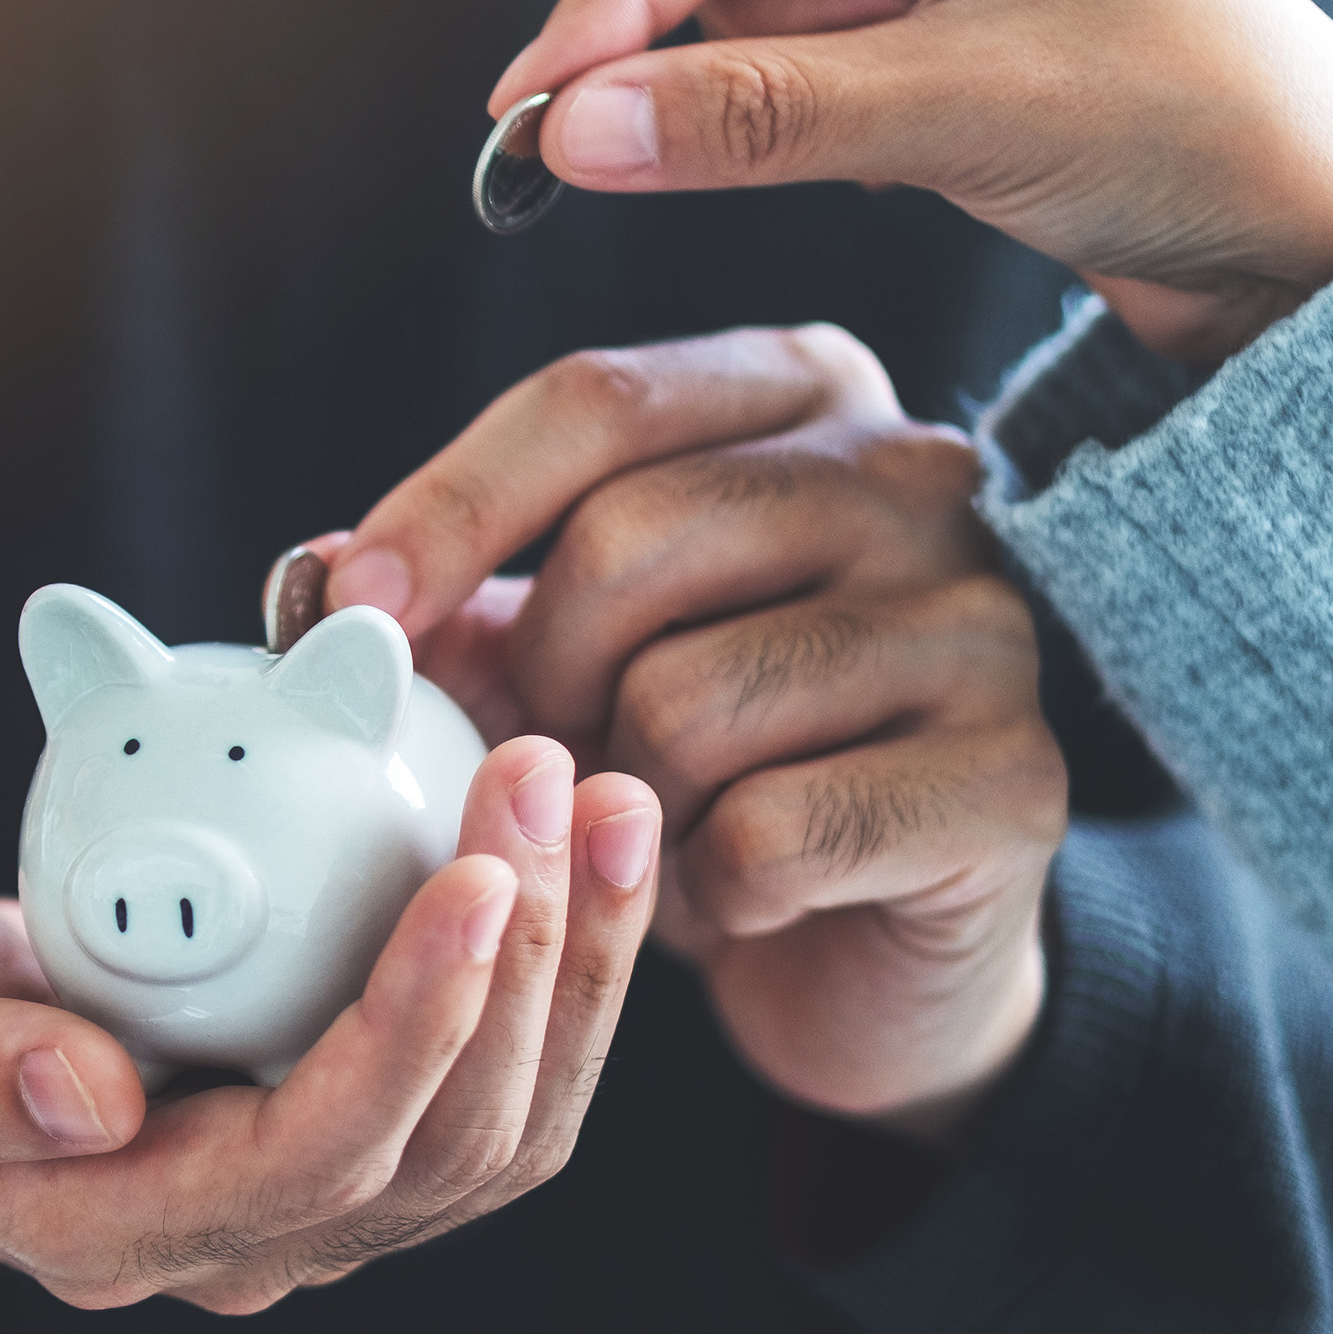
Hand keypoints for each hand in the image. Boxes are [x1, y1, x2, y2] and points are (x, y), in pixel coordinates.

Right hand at [0, 736, 660, 1309]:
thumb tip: (91, 1101)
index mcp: (111, 1228)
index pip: (313, 1155)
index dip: (411, 1024)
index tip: (472, 873)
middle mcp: (231, 1240)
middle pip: (441, 1146)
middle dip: (529, 965)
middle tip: (554, 782)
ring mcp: (297, 1198)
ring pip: (495, 1126)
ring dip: (575, 966)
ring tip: (605, 800)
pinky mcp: (337, 1129)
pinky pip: (486, 1077)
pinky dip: (552, 965)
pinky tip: (574, 845)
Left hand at [321, 328, 1065, 1141]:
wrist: (865, 942)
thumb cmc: (698, 762)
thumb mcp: (561, 654)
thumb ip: (452, 597)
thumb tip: (313, 575)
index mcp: (798, 391)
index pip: (594, 400)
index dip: (448, 508)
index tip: (348, 610)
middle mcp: (917, 475)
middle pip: (631, 538)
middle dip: (541, 676)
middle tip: (551, 757)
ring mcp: (985, 624)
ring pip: (692, 698)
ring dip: (624, 801)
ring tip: (653, 825)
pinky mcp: (1019, 781)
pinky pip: (773, 831)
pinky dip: (710, 887)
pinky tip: (736, 891)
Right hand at [494, 0, 1332, 366]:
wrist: (1313, 237)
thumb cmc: (1197, 131)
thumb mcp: (959, 115)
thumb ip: (750, 118)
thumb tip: (569, 130)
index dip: (614, 2)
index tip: (527, 104)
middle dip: (711, 51)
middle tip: (725, 142)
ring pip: (740, 14)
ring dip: (776, 98)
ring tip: (906, 141)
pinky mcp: (922, 14)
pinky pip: (787, 63)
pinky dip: (807, 123)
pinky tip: (907, 149)